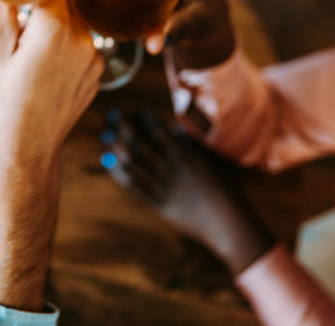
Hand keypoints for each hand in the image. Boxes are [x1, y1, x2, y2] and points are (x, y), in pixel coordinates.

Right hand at [0, 0, 103, 171]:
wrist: (26, 153)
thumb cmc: (3, 106)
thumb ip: (3, 11)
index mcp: (55, 29)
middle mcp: (83, 39)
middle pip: (66, 2)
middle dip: (43, 3)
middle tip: (19, 10)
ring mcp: (94, 58)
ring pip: (74, 24)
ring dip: (54, 25)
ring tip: (27, 43)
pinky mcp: (96, 74)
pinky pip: (81, 46)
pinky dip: (65, 45)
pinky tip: (42, 63)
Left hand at [104, 110, 271, 275]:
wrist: (227, 221)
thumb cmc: (225, 188)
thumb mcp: (211, 159)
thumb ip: (191, 143)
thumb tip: (174, 127)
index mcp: (183, 151)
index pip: (154, 127)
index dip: (139, 118)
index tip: (130, 112)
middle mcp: (169, 165)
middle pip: (138, 141)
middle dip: (121, 127)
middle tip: (109, 119)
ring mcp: (161, 185)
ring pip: (131, 162)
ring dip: (115, 147)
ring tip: (106, 137)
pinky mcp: (157, 203)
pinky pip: (133, 185)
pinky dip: (119, 172)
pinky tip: (110, 162)